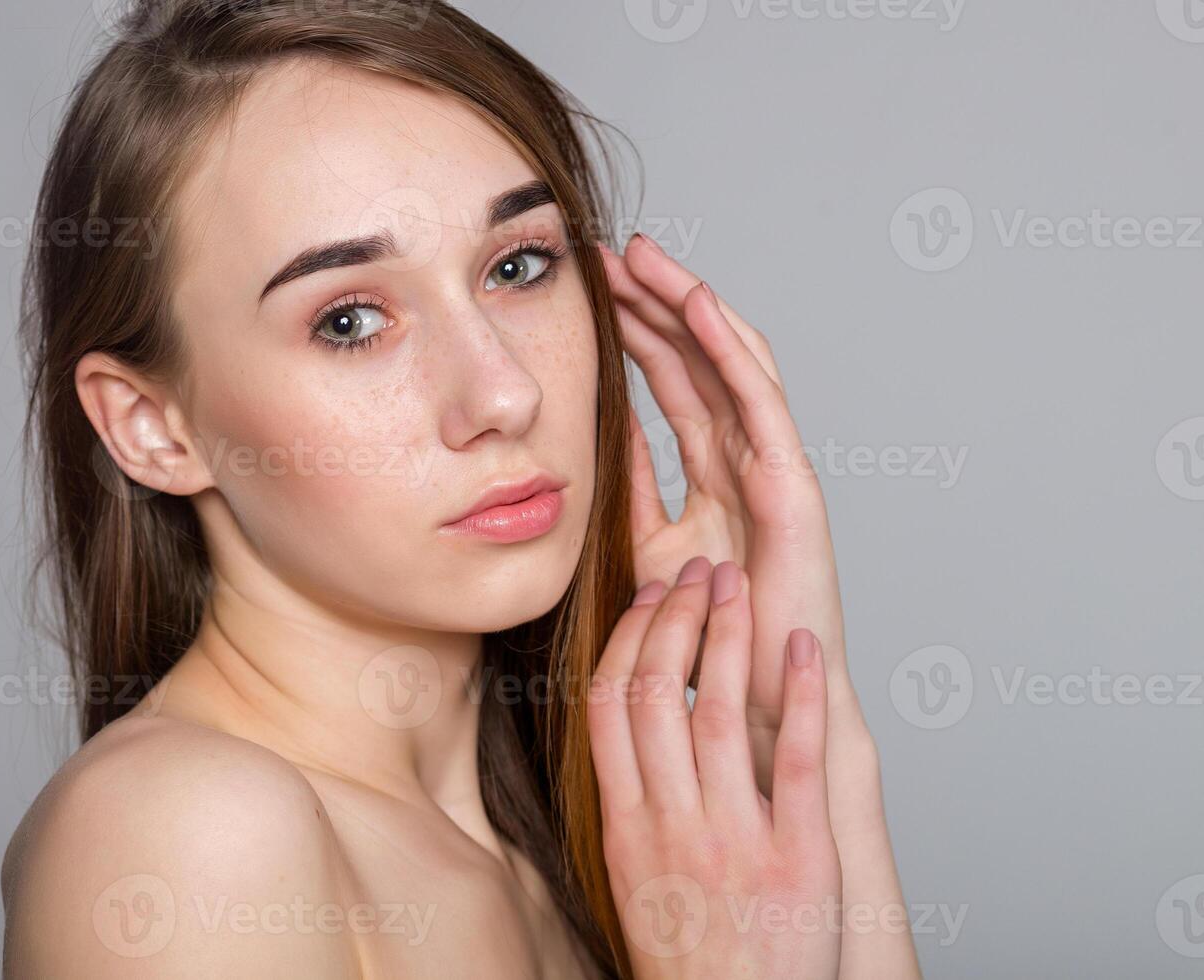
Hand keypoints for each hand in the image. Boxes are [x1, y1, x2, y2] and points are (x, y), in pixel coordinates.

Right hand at [590, 555, 839, 978]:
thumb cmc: (689, 955)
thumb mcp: (634, 875)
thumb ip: (634, 801)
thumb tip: (634, 725)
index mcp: (626, 824)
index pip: (610, 704)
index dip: (630, 637)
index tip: (652, 595)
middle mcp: (672, 822)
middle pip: (660, 692)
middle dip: (679, 617)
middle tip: (702, 572)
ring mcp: (734, 836)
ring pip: (720, 712)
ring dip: (729, 635)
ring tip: (741, 585)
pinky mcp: (798, 855)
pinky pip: (799, 760)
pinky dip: (801, 694)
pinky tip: (801, 645)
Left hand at [598, 235, 854, 780]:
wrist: (752, 704)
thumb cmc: (709, 638)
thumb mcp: (649, 552)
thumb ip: (633, 495)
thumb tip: (603, 443)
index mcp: (715, 474)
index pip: (672, 383)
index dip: (634, 332)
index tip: (588, 291)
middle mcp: (747, 460)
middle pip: (699, 359)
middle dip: (654, 301)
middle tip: (606, 253)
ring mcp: (774, 468)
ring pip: (730, 363)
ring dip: (687, 304)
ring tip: (642, 257)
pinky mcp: (792, 487)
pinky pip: (758, 401)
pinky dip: (728, 347)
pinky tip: (693, 303)